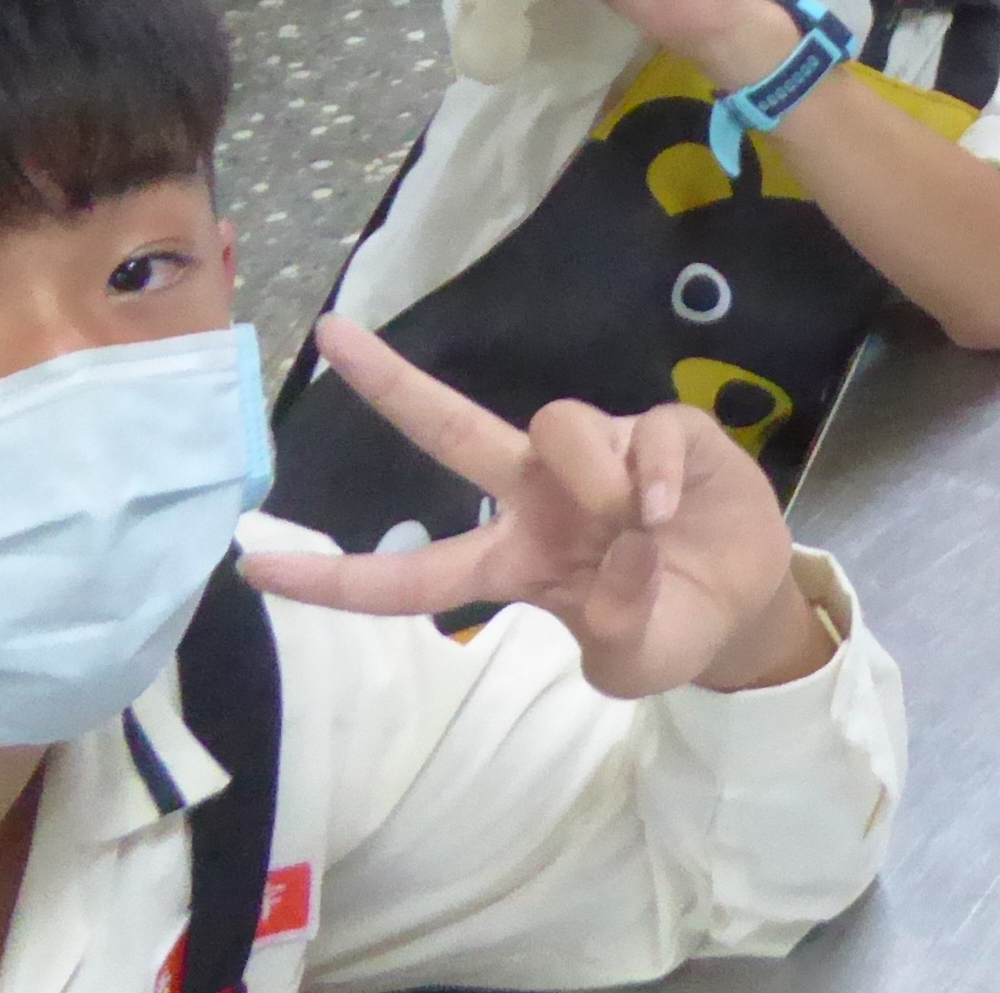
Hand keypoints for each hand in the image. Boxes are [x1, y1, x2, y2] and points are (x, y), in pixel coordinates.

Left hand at [239, 317, 832, 698]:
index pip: (409, 574)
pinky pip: (642, 430)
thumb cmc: (665, 630)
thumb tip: (623, 543)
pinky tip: (665, 507)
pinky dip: (649, 470)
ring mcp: (601, 457)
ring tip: (633, 524)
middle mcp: (539, 496)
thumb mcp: (631, 664)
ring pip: (557, 426)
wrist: (745, 606)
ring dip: (590, 478)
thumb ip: (616, 628)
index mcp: (511, 561)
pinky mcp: (666, 433)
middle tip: (332, 335)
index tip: (254, 564)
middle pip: (451, 432)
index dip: (335, 576)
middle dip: (391, 385)